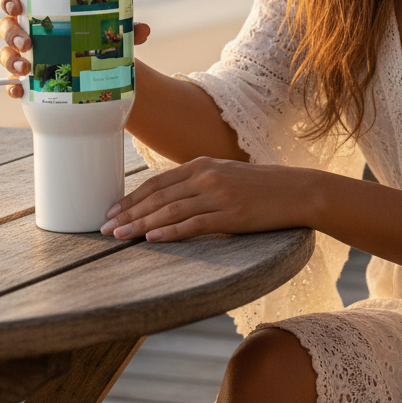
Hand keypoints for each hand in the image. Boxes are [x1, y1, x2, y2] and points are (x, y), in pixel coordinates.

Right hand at [0, 0, 150, 97]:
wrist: (97, 68)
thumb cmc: (95, 37)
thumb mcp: (109, 30)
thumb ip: (124, 27)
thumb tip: (142, 30)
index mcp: (42, 9)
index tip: (16, 5)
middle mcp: (28, 29)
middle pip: (7, 25)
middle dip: (11, 33)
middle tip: (26, 42)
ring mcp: (24, 55)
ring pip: (5, 53)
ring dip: (10, 59)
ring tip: (25, 67)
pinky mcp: (27, 79)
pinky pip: (10, 82)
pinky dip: (11, 86)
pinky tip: (19, 90)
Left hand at [100, 157, 312, 241]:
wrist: (296, 191)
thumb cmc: (260, 187)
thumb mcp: (225, 175)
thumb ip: (198, 182)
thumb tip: (169, 199)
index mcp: (202, 164)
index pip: (157, 182)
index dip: (131, 198)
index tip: (111, 211)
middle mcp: (206, 176)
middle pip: (158, 196)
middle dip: (128, 213)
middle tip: (105, 228)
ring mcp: (218, 194)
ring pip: (170, 210)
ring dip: (140, 224)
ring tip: (119, 236)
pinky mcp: (231, 215)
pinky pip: (193, 224)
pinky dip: (170, 232)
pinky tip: (152, 238)